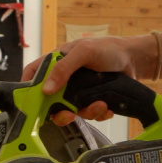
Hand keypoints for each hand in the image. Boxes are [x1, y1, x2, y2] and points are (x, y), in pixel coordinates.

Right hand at [22, 35, 155, 125]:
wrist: (134, 59)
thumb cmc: (108, 48)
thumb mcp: (84, 52)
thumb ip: (64, 68)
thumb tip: (46, 89)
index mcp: (57, 62)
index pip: (33, 74)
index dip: (27, 89)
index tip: (29, 104)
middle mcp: (65, 78)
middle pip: (50, 101)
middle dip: (61, 111)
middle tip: (69, 114)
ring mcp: (77, 91)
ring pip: (72, 110)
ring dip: (86, 112)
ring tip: (100, 105)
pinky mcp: (91, 100)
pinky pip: (89, 114)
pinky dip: (98, 114)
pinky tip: (107, 106)